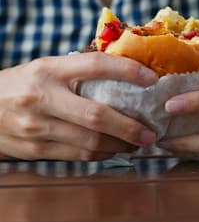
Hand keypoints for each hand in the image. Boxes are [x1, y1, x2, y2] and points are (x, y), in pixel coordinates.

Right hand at [0, 52, 157, 160]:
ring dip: (120, 145)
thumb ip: (79, 70)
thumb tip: (126, 71)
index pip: (95, 65)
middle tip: (151, 132)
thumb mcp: (46, 68)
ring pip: (90, 142)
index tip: (152, 79)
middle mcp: (42, 97)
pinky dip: (101, 154)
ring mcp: (37, 127)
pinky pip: (78, 155)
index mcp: (49, 70)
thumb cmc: (22, 85)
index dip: (128, 71)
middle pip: (97, 115)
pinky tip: (114, 150)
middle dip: (130, 127)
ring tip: (137, 143)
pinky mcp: (35, 150)